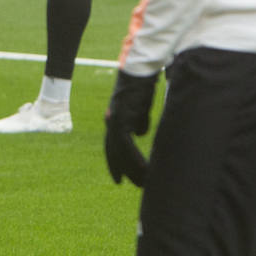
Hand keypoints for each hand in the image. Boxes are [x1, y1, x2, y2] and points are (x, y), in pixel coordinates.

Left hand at [105, 70, 158, 186]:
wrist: (141, 70)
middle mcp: (111, 120)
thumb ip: (138, 120)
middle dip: (122, 170)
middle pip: (113, 152)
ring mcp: (115, 119)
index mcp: (114, 118)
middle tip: (132, 185)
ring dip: (132, 169)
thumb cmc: (142, 85)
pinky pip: (126, 145)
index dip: (116, 163)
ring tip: (143, 181)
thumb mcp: (140, 106)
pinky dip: (134, 159)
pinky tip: (144, 169)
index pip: (112, 146)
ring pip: (120, 152)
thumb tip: (139, 134)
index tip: (120, 178)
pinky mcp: (122, 118)